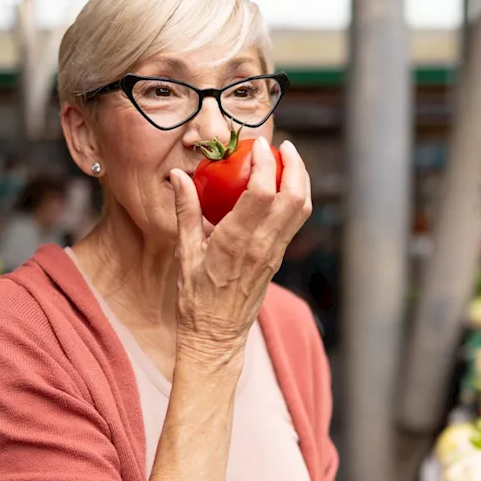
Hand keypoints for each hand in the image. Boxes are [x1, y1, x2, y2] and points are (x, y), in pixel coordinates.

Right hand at [172, 137, 310, 363]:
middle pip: (294, 197)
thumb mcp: (185, 254)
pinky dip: (296, 198)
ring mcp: (274, 254)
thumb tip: (178, 175)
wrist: (216, 336)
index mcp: (236, 241)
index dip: (265, 163)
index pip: (262, 193)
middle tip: (283, 145)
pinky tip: (285, 186)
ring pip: (301, 209)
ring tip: (289, 159)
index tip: (257, 144)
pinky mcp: (278, 260)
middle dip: (294, 165)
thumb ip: (185, 211)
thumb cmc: (195, 299)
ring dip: (301, 179)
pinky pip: (295, 223)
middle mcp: (262, 246)